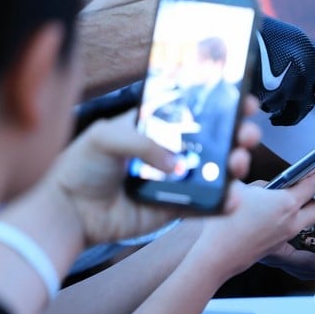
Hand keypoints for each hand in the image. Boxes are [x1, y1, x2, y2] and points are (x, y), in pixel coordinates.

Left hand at [48, 101, 259, 246]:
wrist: (68, 213)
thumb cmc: (81, 167)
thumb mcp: (106, 137)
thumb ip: (143, 142)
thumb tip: (178, 163)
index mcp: (156, 126)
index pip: (195, 111)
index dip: (222, 104)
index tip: (243, 100)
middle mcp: (170, 151)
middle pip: (216, 140)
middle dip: (238, 134)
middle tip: (246, 134)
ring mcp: (176, 180)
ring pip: (217, 171)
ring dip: (235, 165)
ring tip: (237, 163)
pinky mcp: (176, 208)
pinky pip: (206, 205)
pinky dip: (223, 204)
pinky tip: (232, 199)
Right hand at [190, 169, 314, 282]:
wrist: (216, 255)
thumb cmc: (224, 223)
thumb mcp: (239, 189)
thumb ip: (258, 185)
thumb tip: (267, 187)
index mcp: (286, 203)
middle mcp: (291, 221)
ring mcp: (286, 236)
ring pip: (309, 221)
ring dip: (308, 210)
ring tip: (294, 199)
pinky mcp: (277, 246)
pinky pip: (293, 230)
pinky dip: (292, 221)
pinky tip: (275, 215)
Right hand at [252, 18, 314, 127]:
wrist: (231, 28)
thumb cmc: (254, 33)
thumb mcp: (285, 41)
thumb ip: (299, 62)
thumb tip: (308, 88)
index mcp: (310, 54)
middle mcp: (306, 69)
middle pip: (309, 105)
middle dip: (304, 117)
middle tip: (298, 121)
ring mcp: (289, 82)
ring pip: (290, 111)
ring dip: (281, 114)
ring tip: (271, 114)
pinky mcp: (270, 92)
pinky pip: (269, 107)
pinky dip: (263, 106)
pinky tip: (255, 101)